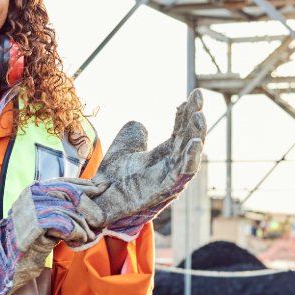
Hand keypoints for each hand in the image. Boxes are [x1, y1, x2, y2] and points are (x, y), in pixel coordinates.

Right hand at [0, 179, 98, 294]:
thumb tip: (84, 202)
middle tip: (100, 218)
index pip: (64, 182)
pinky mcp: (36, 224)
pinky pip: (65, 224)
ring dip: (83, 225)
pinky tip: (79, 240)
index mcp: (34, 190)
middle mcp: (32, 195)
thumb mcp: (43, 220)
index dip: (84, 186)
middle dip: (88, 205)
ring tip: (88, 235)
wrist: (4, 263)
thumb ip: (58, 208)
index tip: (100, 188)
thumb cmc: (26, 244)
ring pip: (69, 210)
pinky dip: (76, 233)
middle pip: (69, 193)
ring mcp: (33, 208)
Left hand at [76, 89, 205, 240]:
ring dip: (197, 136)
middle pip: (189, 141)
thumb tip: (141, 124)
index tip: (194, 94)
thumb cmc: (112, 179)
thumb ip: (133, 135)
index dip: (187, 114)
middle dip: (195, 120)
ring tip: (200, 116)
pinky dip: (191, 159)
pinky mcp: (162, 192)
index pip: (181, 132)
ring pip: (190, 157)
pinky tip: (195, 142)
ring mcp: (168, 180)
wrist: (95, 200)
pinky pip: (181, 175)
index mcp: (164, 157)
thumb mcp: (123, 149)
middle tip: (198, 97)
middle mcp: (170, 168)